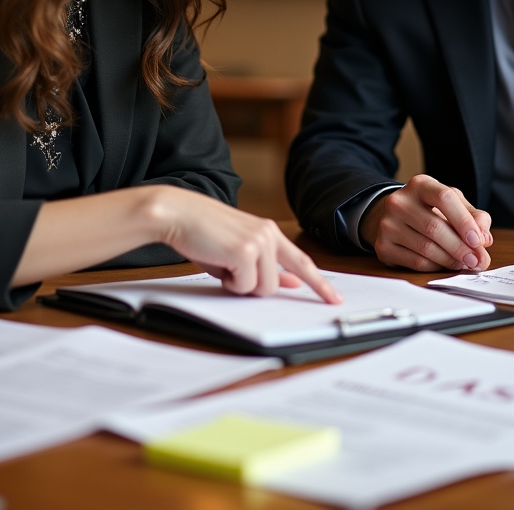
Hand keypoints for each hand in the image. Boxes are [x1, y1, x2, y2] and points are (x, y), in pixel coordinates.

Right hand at [152, 188, 342, 303]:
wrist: (179, 214)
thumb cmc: (203, 234)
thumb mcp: (239, 251)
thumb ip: (267, 265)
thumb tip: (290, 283)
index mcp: (270, 231)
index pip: (302, 261)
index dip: (320, 283)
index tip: (334, 299)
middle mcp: (269, 234)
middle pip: (276, 284)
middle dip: (253, 287)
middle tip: (230, 270)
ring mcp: (259, 242)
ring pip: (262, 288)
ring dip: (240, 284)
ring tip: (222, 261)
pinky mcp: (245, 251)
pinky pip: (244, 286)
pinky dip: (228, 283)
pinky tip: (217, 260)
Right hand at [359, 174, 491, 271]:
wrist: (393, 216)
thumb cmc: (429, 209)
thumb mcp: (452, 203)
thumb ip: (473, 216)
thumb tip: (484, 238)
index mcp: (420, 185)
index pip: (444, 198)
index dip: (464, 221)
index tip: (478, 241)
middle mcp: (399, 201)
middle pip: (434, 227)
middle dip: (460, 248)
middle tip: (477, 261)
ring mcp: (387, 224)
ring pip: (426, 248)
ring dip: (450, 260)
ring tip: (464, 264)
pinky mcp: (383, 246)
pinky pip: (415, 262)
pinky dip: (435, 267)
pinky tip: (445, 266)